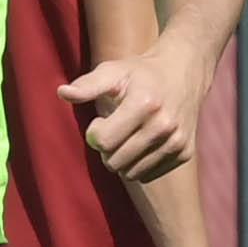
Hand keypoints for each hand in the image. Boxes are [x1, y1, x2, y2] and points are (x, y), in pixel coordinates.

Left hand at [64, 48, 204, 183]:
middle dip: (106, 149)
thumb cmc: (141, 73)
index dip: (95, 133)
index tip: (101, 120)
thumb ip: (87, 85)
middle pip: (115, 161)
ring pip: (131, 173)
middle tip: (113, 129)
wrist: (184, 71)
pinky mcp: (185, 153)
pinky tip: (142, 143)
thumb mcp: (113, 71)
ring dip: (122, 159)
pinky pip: (148, 175)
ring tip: (128, 136)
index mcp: (144, 104)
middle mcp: (164, 125)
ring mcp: (177, 141)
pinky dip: (139, 164)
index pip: (104, 142)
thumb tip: (62, 92)